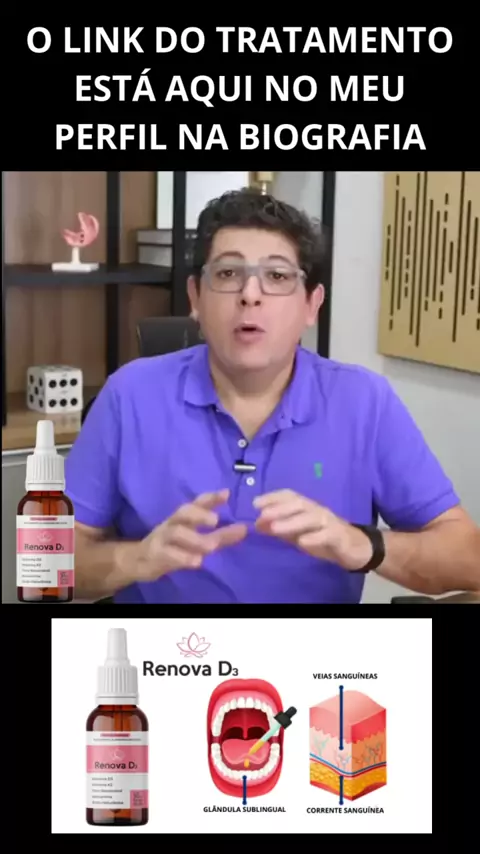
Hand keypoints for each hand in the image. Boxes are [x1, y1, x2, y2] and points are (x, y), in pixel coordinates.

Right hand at [138, 490, 246, 579]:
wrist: (139, 560)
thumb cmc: (172, 546)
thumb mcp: (195, 539)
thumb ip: (220, 536)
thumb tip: (244, 529)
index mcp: (182, 518)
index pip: (196, 503)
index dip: (211, 498)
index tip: (227, 494)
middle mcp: (172, 524)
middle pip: (183, 512)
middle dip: (199, 514)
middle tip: (216, 520)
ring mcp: (162, 539)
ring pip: (176, 533)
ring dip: (194, 538)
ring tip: (211, 546)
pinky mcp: (155, 555)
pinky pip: (167, 554)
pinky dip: (182, 557)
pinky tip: (196, 562)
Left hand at [253, 490, 372, 570]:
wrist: (356, 548)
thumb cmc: (323, 538)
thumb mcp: (298, 534)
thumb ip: (279, 529)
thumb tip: (257, 524)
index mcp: (307, 508)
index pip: (290, 496)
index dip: (273, 497)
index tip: (255, 503)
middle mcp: (318, 510)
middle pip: (299, 504)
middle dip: (279, 508)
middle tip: (262, 515)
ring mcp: (329, 522)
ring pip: (311, 517)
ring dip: (291, 522)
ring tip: (274, 528)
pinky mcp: (339, 536)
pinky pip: (327, 534)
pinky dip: (314, 537)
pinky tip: (302, 542)